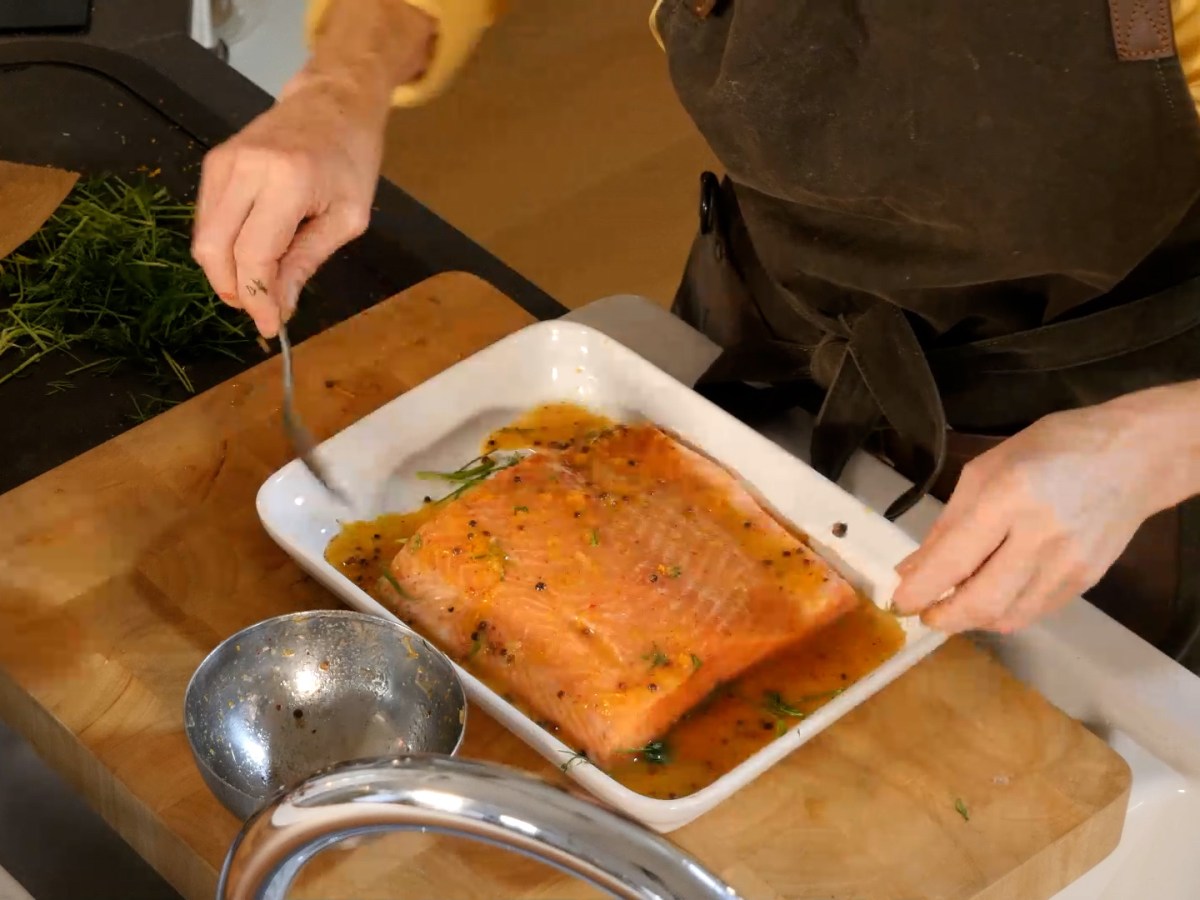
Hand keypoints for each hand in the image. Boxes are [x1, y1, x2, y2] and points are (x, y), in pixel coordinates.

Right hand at [191, 71, 385, 336]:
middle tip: (262, 309)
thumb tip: (278, 305)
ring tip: (260, 285)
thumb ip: (307, 261)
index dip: (257, 298)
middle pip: (215, 250)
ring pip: (204, 238)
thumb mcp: (346, 219)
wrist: (333, 103)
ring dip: (225, 273)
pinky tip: (251, 256)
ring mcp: (222, 162)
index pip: (254, 256)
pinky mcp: (213, 163)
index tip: (270, 327)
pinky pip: (206, 220)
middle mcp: (245, 168)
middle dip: (235, 291)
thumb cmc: (350, 160)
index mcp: (286, 181)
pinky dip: (223, 248)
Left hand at [890, 402, 1166, 633]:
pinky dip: (1004, 614)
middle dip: (944, 617)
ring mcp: (1069, 563)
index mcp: (1009, 497)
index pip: (954, 559)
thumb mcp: (986, 469)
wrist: (1134, 457)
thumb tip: (912, 569)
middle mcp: (1041, 536)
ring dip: (972, 620)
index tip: (898, 601)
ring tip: (953, 606)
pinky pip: (1035, 612)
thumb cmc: (1051, 448)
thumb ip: (947, 524)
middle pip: (983, 601)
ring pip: (1009, 616)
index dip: (920, 589)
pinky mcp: (1087, 582)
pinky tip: (990, 599)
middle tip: (923, 614)